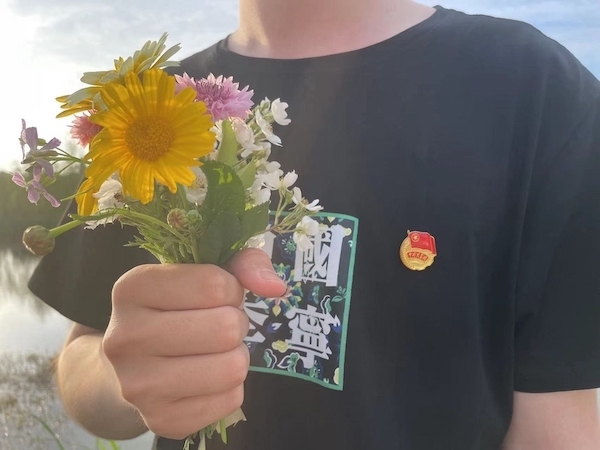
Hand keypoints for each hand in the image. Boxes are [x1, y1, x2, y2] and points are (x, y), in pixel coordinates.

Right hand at [102, 248, 285, 439]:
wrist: (131, 365)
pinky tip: (206, 377)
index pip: (214, 285)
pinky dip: (230, 387)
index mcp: (132, 289)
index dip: (230, 289)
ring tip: (215, 351)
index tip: (216, 295)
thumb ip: (244, 264)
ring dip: (236, 356)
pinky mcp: (160, 420)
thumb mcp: (204, 271)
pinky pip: (230, 400)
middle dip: (235, 323)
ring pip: (231, 368)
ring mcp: (138, 385)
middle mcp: (125, 337)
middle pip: (225, 328)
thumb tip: (276, 288)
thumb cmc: (176, 308)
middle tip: (219, 325)